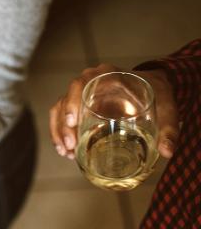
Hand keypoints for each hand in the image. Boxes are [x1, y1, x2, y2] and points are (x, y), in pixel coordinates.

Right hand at [49, 64, 178, 158]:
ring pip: (59, 110)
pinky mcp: (79, 107)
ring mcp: (82, 95)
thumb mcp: (166, 107)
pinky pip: (61, 118)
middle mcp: (89, 83)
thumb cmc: (157, 94)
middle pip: (65, 99)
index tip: (72, 122)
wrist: (153, 89)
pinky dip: (59, 134)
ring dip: (58, 132)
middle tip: (71, 145)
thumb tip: (167, 152)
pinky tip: (65, 151)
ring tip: (66, 153)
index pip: (81, 83)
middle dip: (63, 125)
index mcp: (107, 76)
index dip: (72, 101)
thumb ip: (169, 128)